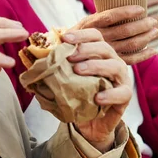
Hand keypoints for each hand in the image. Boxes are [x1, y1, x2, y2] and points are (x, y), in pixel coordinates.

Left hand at [64, 29, 132, 151]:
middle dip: (85, 49)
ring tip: (78, 71)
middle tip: (69, 56)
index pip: (95, 36)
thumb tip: (32, 55)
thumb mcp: (65, 78)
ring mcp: (121, 78)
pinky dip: (110, 94)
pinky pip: (123, 93)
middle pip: (105, 47)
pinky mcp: (125, 97)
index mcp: (99, 53)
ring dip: (96, 66)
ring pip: (116, 66)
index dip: (81, 34)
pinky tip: (97, 98)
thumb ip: (55, 65)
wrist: (88, 122)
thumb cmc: (77, 95)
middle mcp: (112, 61)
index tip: (65, 38)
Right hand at [73, 5, 157, 64]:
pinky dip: (144, 55)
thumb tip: (124, 4)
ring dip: (146, 37)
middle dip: (142, 25)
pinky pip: (131, 60)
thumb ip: (101, 18)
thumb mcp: (85, 23)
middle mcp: (98, 38)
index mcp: (91, 25)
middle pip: (125, 31)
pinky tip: (153, 50)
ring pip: (131, 44)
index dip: (126, 12)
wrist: (65, 55)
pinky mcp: (110, 62)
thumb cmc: (78, 36)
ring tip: (154, 31)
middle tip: (153, 20)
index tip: (141, 8)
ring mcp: (105, 52)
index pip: (110, 16)